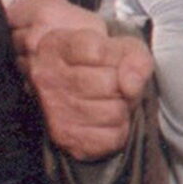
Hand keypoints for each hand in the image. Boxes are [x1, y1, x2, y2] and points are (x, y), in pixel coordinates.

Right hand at [9, 0, 150, 160]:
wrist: (68, 79)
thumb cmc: (97, 59)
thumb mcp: (120, 44)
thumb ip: (134, 57)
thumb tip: (130, 86)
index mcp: (56, 47)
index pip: (97, 52)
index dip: (115, 54)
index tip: (109, 55)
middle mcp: (48, 79)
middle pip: (109, 85)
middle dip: (122, 84)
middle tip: (113, 82)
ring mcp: (53, 110)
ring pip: (113, 112)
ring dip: (121, 106)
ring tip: (109, 99)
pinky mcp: (65, 138)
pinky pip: (110, 139)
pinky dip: (118, 130)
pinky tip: (107, 118)